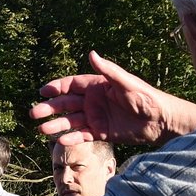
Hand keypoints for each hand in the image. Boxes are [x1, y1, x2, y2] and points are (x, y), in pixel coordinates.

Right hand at [34, 51, 195, 145]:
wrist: (161, 120)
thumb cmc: (146, 97)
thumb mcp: (127, 82)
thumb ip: (108, 70)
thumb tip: (91, 54)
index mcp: (97, 86)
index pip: (72, 85)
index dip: (57, 88)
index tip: (43, 91)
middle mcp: (94, 101)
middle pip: (67, 104)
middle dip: (50, 108)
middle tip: (34, 113)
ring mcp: (96, 118)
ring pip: (71, 121)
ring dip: (57, 125)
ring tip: (41, 131)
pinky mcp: (102, 133)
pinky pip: (83, 136)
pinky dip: (72, 138)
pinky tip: (60, 141)